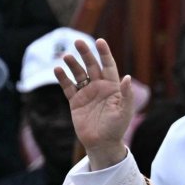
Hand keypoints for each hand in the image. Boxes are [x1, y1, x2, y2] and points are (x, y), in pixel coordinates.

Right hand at [55, 39, 133, 170]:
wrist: (102, 143)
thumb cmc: (116, 128)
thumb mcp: (124, 111)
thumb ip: (126, 95)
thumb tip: (128, 77)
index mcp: (112, 87)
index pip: (108, 66)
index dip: (104, 53)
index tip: (100, 41)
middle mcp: (99, 87)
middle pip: (92, 66)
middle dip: (86, 54)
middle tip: (78, 42)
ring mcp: (86, 93)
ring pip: (79, 74)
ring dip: (72, 64)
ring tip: (66, 56)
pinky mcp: (75, 101)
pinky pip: (68, 87)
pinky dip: (63, 78)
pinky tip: (57, 70)